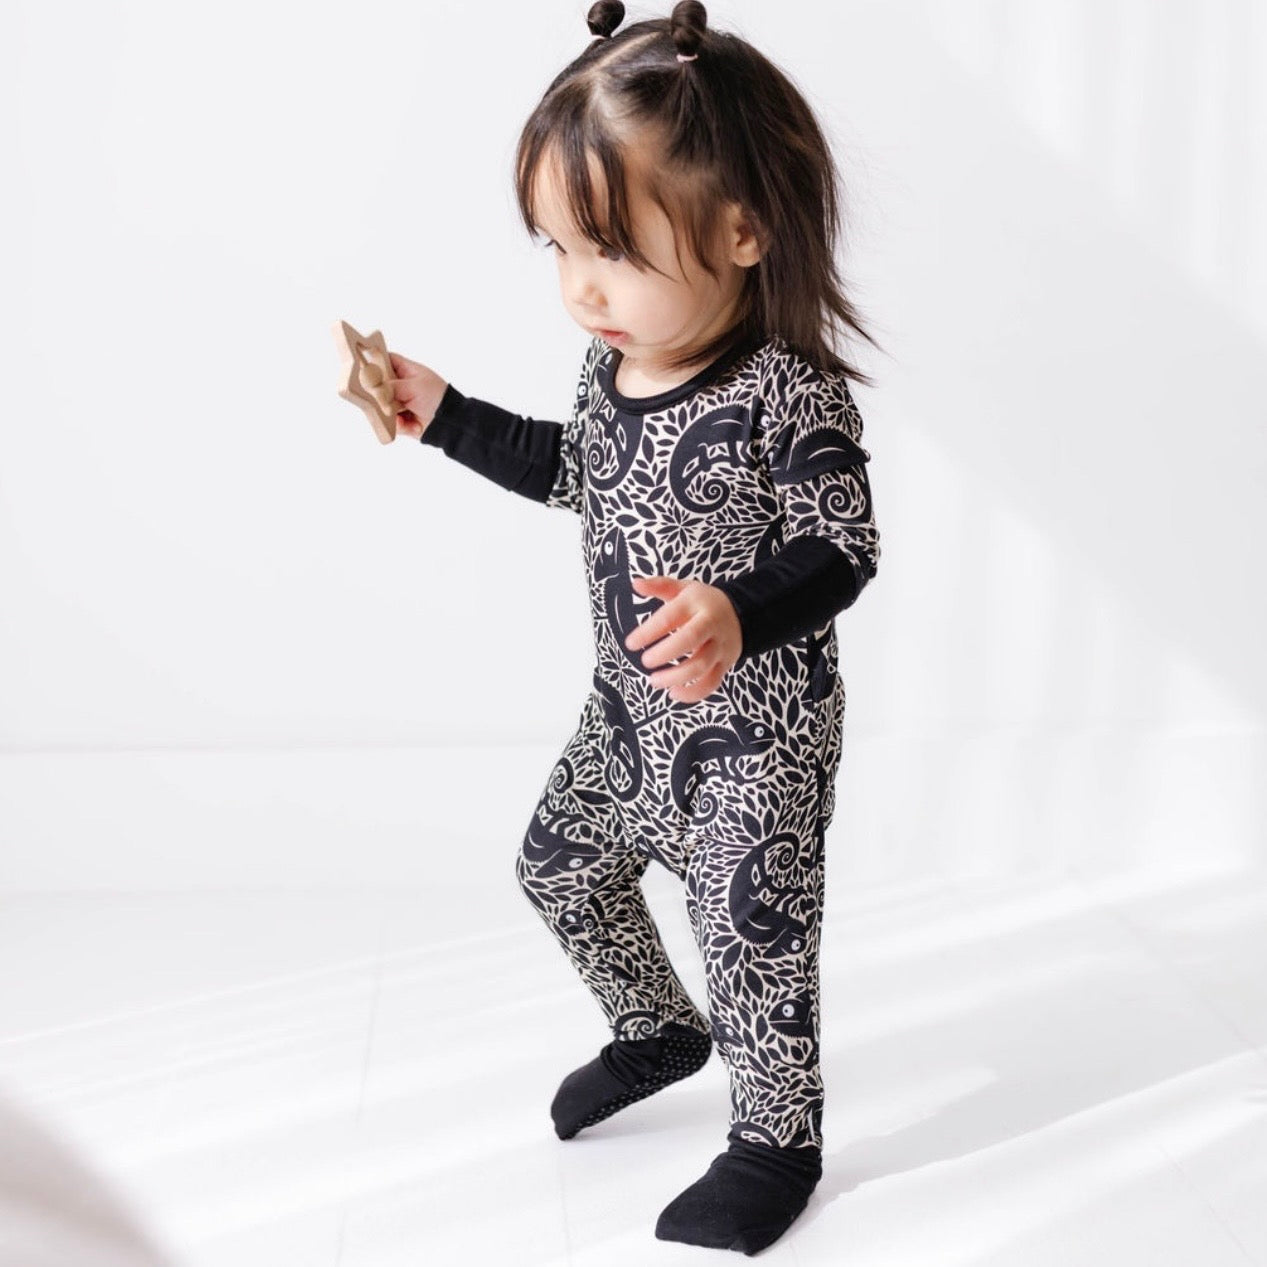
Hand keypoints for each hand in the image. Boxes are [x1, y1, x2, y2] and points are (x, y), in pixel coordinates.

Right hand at [382, 351, 448, 439]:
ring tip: (402, 414)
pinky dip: (400, 425)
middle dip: (378, 393)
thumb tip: (375, 388)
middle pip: (379, 385)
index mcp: (407, 371)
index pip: (386, 360)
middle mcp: (401, 386)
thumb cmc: (437, 398)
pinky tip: (413, 425)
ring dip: (390, 412)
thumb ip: (392, 386)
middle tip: (379, 396)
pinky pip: (390, 422)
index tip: (363, 366)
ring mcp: (400, 402)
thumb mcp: (414, 387)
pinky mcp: (401, 419)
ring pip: (382, 405)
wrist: (450, 423)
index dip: (374, 361)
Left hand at [624, 575, 741, 702]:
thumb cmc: (703, 603)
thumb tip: (636, 583)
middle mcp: (711, 624)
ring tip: (654, 681)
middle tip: (645, 661)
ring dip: (675, 677)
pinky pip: (711, 682)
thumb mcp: (683, 588)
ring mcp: (720, 646)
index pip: (670, 617)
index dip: (649, 631)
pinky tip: (673, 693)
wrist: (742, 613)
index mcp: (696, 604)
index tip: (631, 643)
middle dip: (665, 653)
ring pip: (701, 665)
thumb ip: (659, 586)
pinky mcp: (725, 664)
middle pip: (690, 640)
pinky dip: (693, 693)